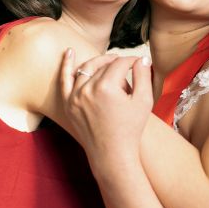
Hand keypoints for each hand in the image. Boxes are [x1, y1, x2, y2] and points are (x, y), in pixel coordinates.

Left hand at [60, 50, 152, 173]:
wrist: (112, 155)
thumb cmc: (131, 129)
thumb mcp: (144, 101)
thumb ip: (143, 75)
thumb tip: (142, 58)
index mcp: (106, 87)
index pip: (119, 64)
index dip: (132, 61)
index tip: (140, 63)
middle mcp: (87, 89)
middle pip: (104, 65)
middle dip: (117, 62)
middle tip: (128, 64)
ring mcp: (75, 97)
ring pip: (87, 69)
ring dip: (99, 63)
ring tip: (109, 63)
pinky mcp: (69, 104)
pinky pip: (64, 80)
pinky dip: (66, 65)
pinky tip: (68, 52)